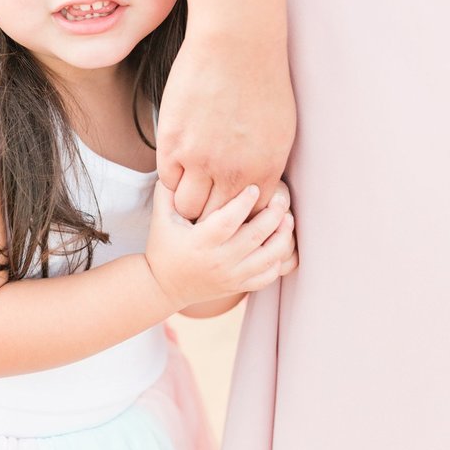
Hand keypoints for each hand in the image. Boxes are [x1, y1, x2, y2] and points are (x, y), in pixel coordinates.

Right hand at [144, 181, 294, 310]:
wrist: (164, 286)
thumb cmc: (163, 245)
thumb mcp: (161, 217)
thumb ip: (169, 190)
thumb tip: (179, 163)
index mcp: (199, 243)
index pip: (226, 221)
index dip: (243, 203)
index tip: (254, 187)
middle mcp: (218, 262)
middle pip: (253, 237)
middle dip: (272, 215)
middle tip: (281, 198)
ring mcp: (231, 277)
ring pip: (267, 259)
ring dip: (282, 237)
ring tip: (287, 218)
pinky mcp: (238, 286)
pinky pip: (267, 276)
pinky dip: (278, 260)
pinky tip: (280, 242)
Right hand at [157, 31, 296, 219]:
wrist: (238, 43)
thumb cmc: (262, 78)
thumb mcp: (279, 130)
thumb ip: (264, 164)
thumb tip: (254, 187)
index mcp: (266, 170)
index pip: (250, 219)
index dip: (238, 215)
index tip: (230, 206)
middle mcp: (235, 173)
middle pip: (218, 221)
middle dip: (212, 217)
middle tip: (206, 201)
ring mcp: (202, 160)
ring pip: (188, 208)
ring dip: (189, 201)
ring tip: (190, 186)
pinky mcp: (174, 143)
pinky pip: (167, 180)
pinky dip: (172, 177)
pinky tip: (178, 163)